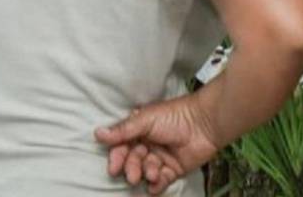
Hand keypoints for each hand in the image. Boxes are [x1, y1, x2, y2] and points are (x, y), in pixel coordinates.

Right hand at [95, 96, 219, 194]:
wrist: (205, 123)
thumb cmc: (176, 116)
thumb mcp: (146, 120)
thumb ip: (123, 130)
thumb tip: (97, 133)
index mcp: (140, 130)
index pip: (122, 146)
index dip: (117, 157)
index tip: (114, 166)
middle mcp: (149, 144)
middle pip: (132, 161)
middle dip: (131, 169)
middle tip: (132, 174)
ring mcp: (161, 158)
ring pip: (145, 171)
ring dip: (145, 174)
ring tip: (152, 173)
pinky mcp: (174, 169)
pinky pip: (160, 181)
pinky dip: (156, 185)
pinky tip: (154, 185)